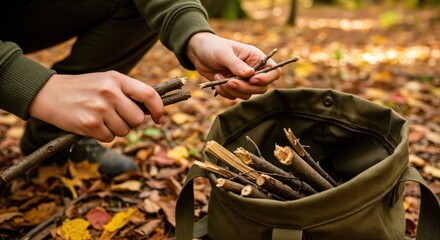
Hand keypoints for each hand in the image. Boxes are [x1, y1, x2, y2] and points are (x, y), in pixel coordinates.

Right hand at [29, 71, 163, 141]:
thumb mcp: (106, 81)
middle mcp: (110, 92)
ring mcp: (99, 108)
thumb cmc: (83, 88)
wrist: (48, 93)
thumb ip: (128, 92)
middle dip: (131, 123)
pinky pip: (109, 138)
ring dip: (115, 130)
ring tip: (100, 118)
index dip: (159, 109)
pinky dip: (103, 135)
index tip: (158, 118)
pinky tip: (91, 124)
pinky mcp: (89, 124)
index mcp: (117, 79)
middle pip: (137, 119)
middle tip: (118, 118)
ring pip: (124, 131)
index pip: (149, 94)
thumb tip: (151, 110)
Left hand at [186, 32, 280, 99]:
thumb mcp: (224, 53)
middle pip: (261, 88)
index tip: (252, 80)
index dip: (267, 78)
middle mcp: (253, 70)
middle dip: (245, 88)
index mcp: (256, 58)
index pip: (274, 71)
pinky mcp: (233, 87)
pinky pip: (234, 96)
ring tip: (219, 78)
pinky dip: (225, 92)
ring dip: (233, 90)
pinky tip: (216, 81)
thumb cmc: (213, 47)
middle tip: (230, 82)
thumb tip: (250, 74)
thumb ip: (236, 64)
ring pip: (247, 94)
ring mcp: (243, 80)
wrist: (198, 52)